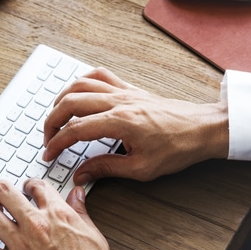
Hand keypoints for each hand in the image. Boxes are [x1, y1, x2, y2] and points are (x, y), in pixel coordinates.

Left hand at [0, 179, 118, 249]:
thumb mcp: (94, 236)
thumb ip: (80, 212)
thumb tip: (76, 194)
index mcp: (58, 215)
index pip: (35, 185)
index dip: (29, 184)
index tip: (27, 189)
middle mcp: (35, 225)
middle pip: (4, 191)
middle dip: (0, 189)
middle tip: (0, 194)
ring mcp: (19, 246)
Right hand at [43, 67, 228, 184]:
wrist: (203, 128)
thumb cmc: (178, 148)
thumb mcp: (141, 168)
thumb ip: (106, 169)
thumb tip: (81, 174)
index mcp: (120, 122)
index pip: (75, 130)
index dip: (56, 143)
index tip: (49, 155)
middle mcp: (119, 101)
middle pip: (70, 102)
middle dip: (52, 121)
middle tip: (47, 139)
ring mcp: (124, 91)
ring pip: (81, 84)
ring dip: (62, 99)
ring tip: (56, 117)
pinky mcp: (131, 89)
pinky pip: (100, 75)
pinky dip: (83, 81)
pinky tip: (78, 92)